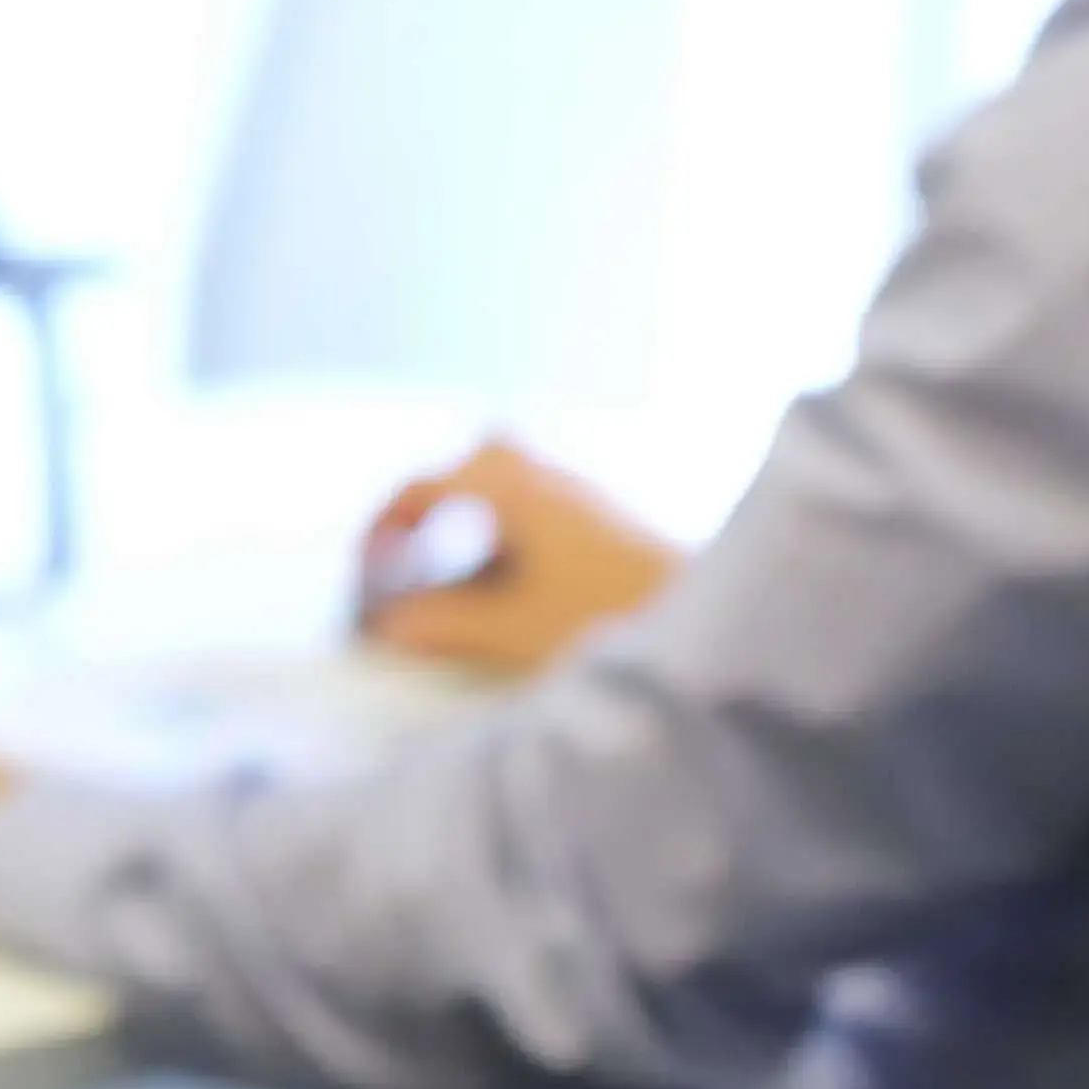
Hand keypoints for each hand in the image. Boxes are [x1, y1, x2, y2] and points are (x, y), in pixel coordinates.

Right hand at [356, 437, 679, 677]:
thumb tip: (388, 625)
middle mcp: (548, 478)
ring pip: (515, 481)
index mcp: (513, 488)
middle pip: (477, 459)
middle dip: (439, 501)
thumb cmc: (613, 615)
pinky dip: (516, 535)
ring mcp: (586, 496)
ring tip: (468, 580)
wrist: (717, 620)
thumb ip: (440, 624)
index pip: (422, 486)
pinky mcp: (611, 523)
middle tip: (421, 554)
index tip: (371, 571)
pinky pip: (545, 507)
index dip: (383, 528)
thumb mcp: (511, 629)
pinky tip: (521, 589)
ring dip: (481, 519)